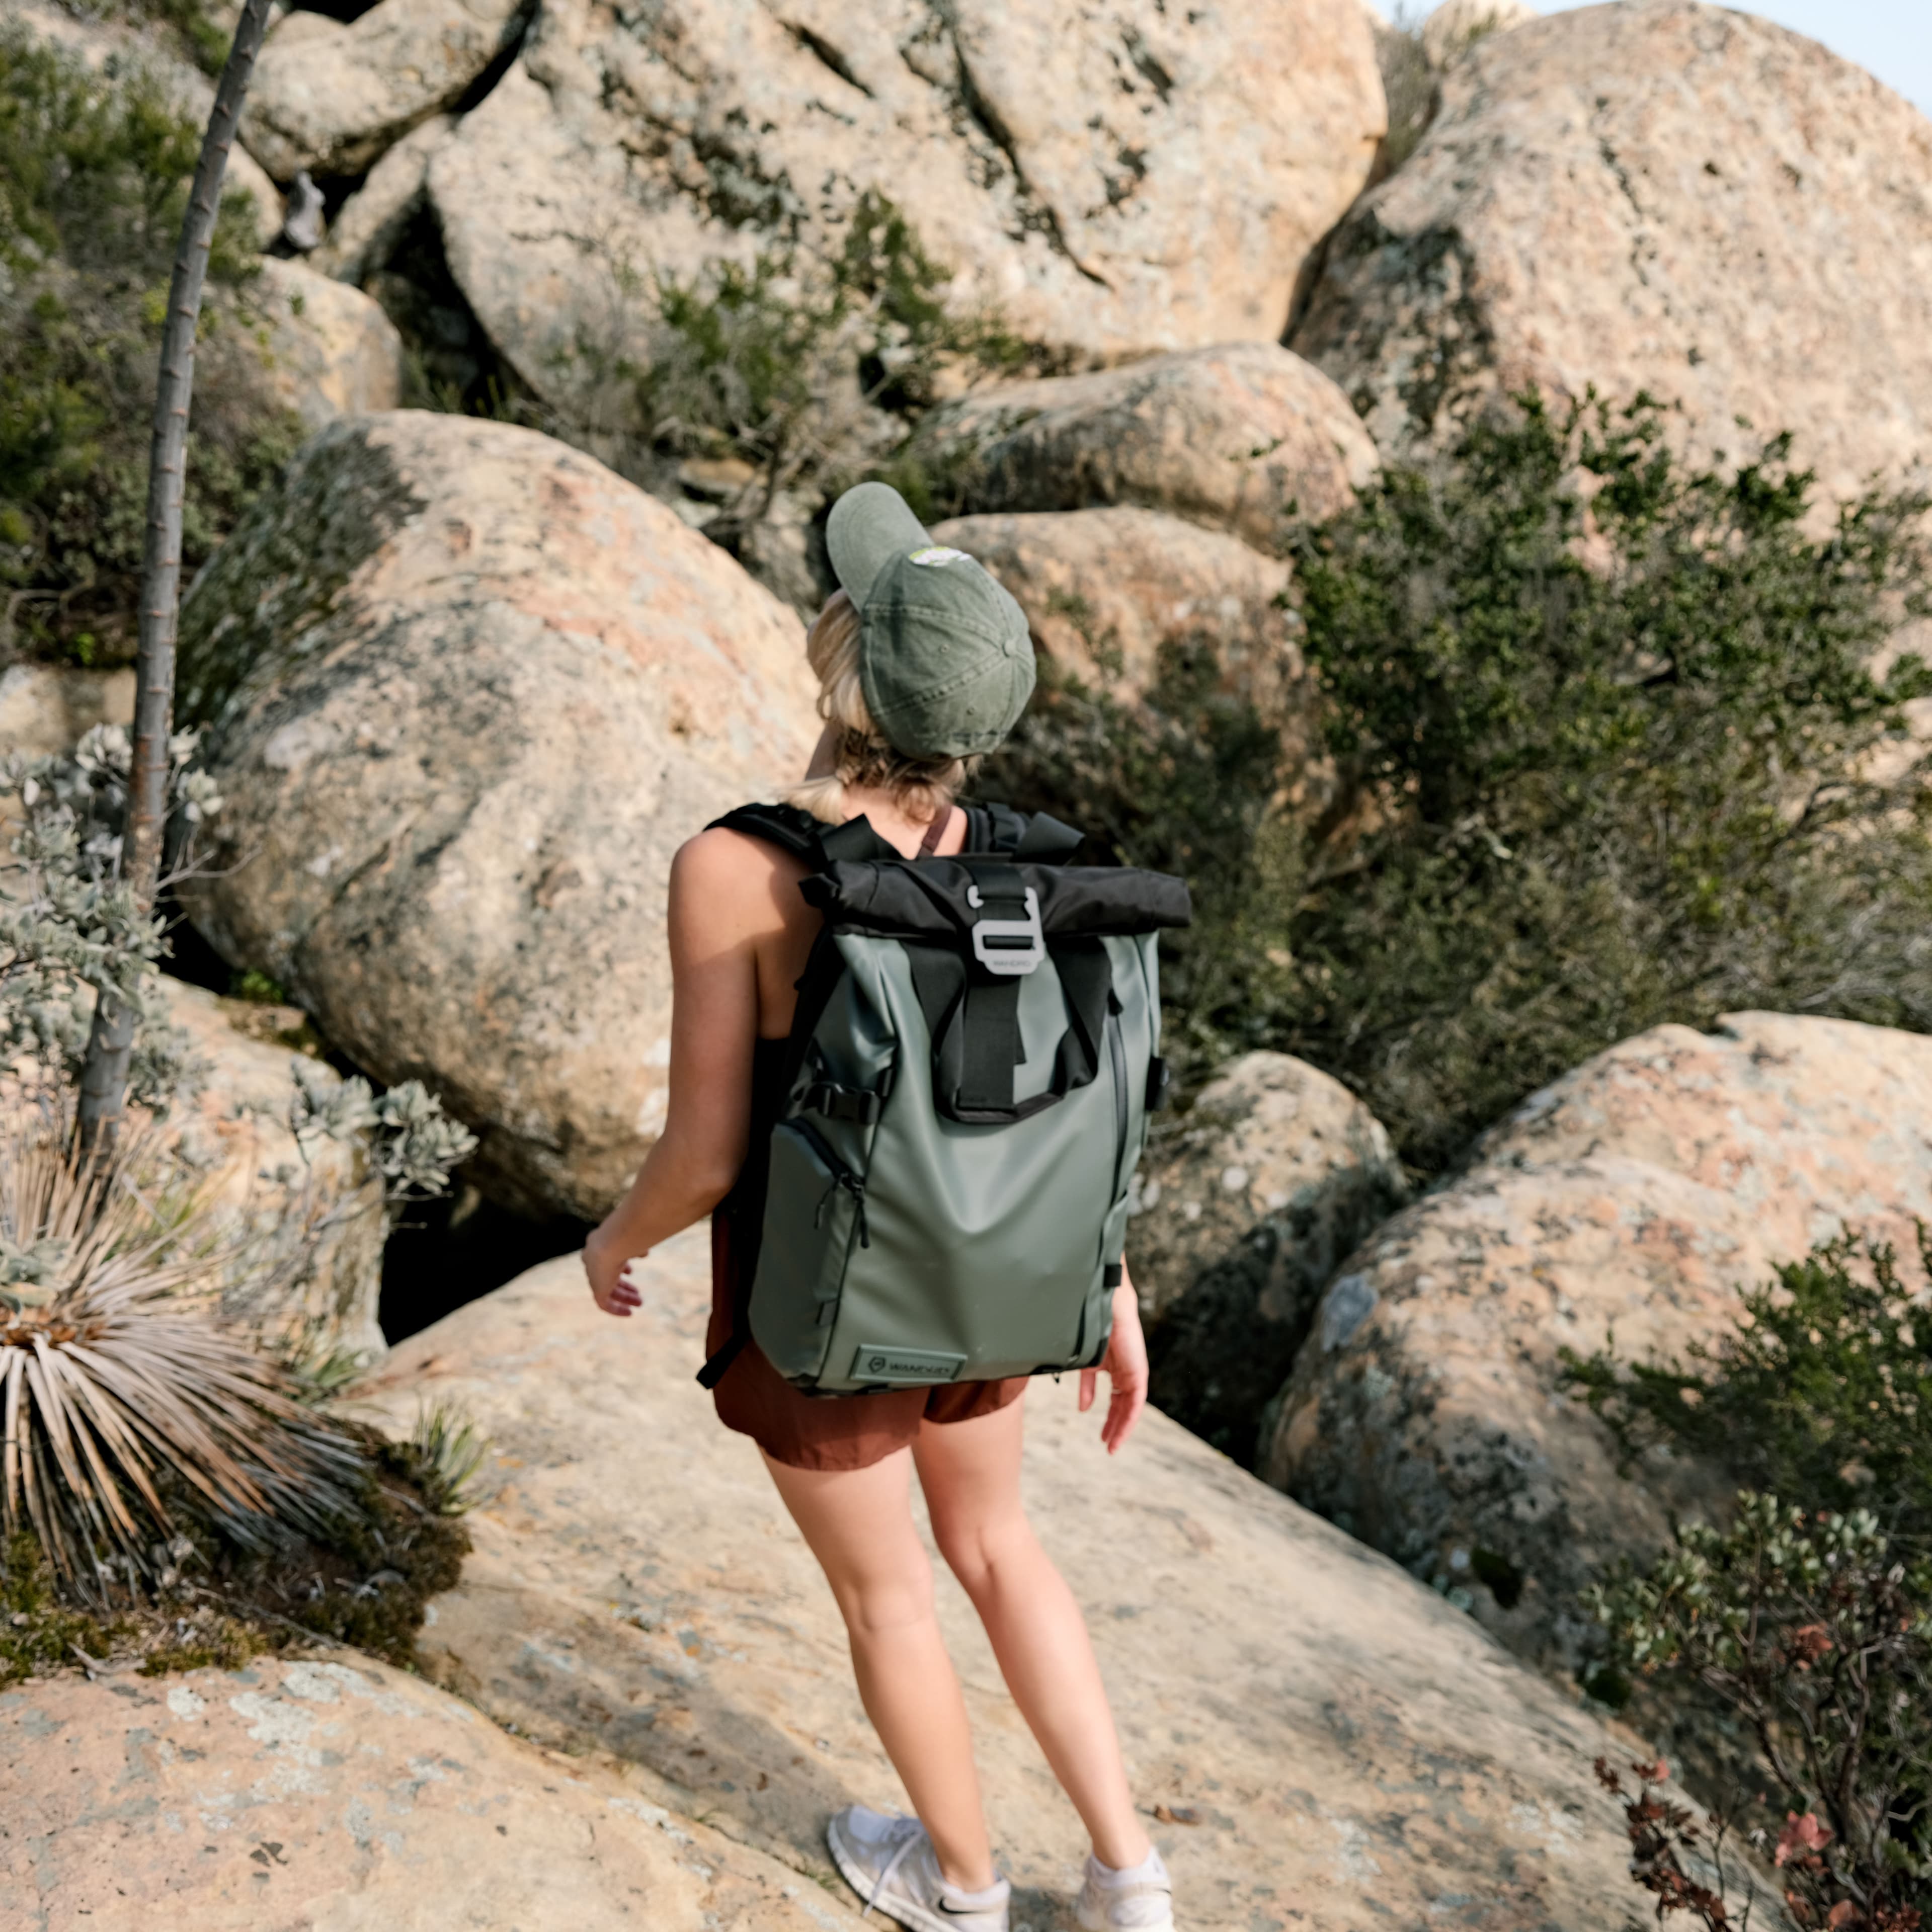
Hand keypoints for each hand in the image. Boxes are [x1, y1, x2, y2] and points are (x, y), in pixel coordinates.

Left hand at [584, 1223, 643, 1317]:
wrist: (610, 1244)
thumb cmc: (625, 1237)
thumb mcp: (633, 1240)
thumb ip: (636, 1247)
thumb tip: (644, 1253)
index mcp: (599, 1248)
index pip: (607, 1260)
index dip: (620, 1266)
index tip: (630, 1271)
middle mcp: (593, 1263)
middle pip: (608, 1277)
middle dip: (624, 1286)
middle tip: (637, 1292)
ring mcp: (594, 1276)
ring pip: (607, 1291)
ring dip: (624, 1297)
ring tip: (639, 1302)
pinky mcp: (596, 1289)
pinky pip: (604, 1304)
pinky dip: (616, 1309)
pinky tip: (629, 1313)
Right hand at [1079, 1277, 1147, 1454]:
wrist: (1106, 1309)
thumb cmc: (1094, 1329)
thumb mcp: (1087, 1364)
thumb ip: (1086, 1386)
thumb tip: (1083, 1409)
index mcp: (1115, 1370)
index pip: (1114, 1401)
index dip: (1109, 1420)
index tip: (1103, 1438)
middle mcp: (1127, 1375)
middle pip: (1123, 1407)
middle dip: (1115, 1427)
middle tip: (1108, 1445)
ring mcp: (1134, 1375)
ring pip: (1130, 1408)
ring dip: (1121, 1427)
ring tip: (1112, 1445)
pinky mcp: (1139, 1374)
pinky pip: (1135, 1402)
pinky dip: (1128, 1417)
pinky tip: (1119, 1430)